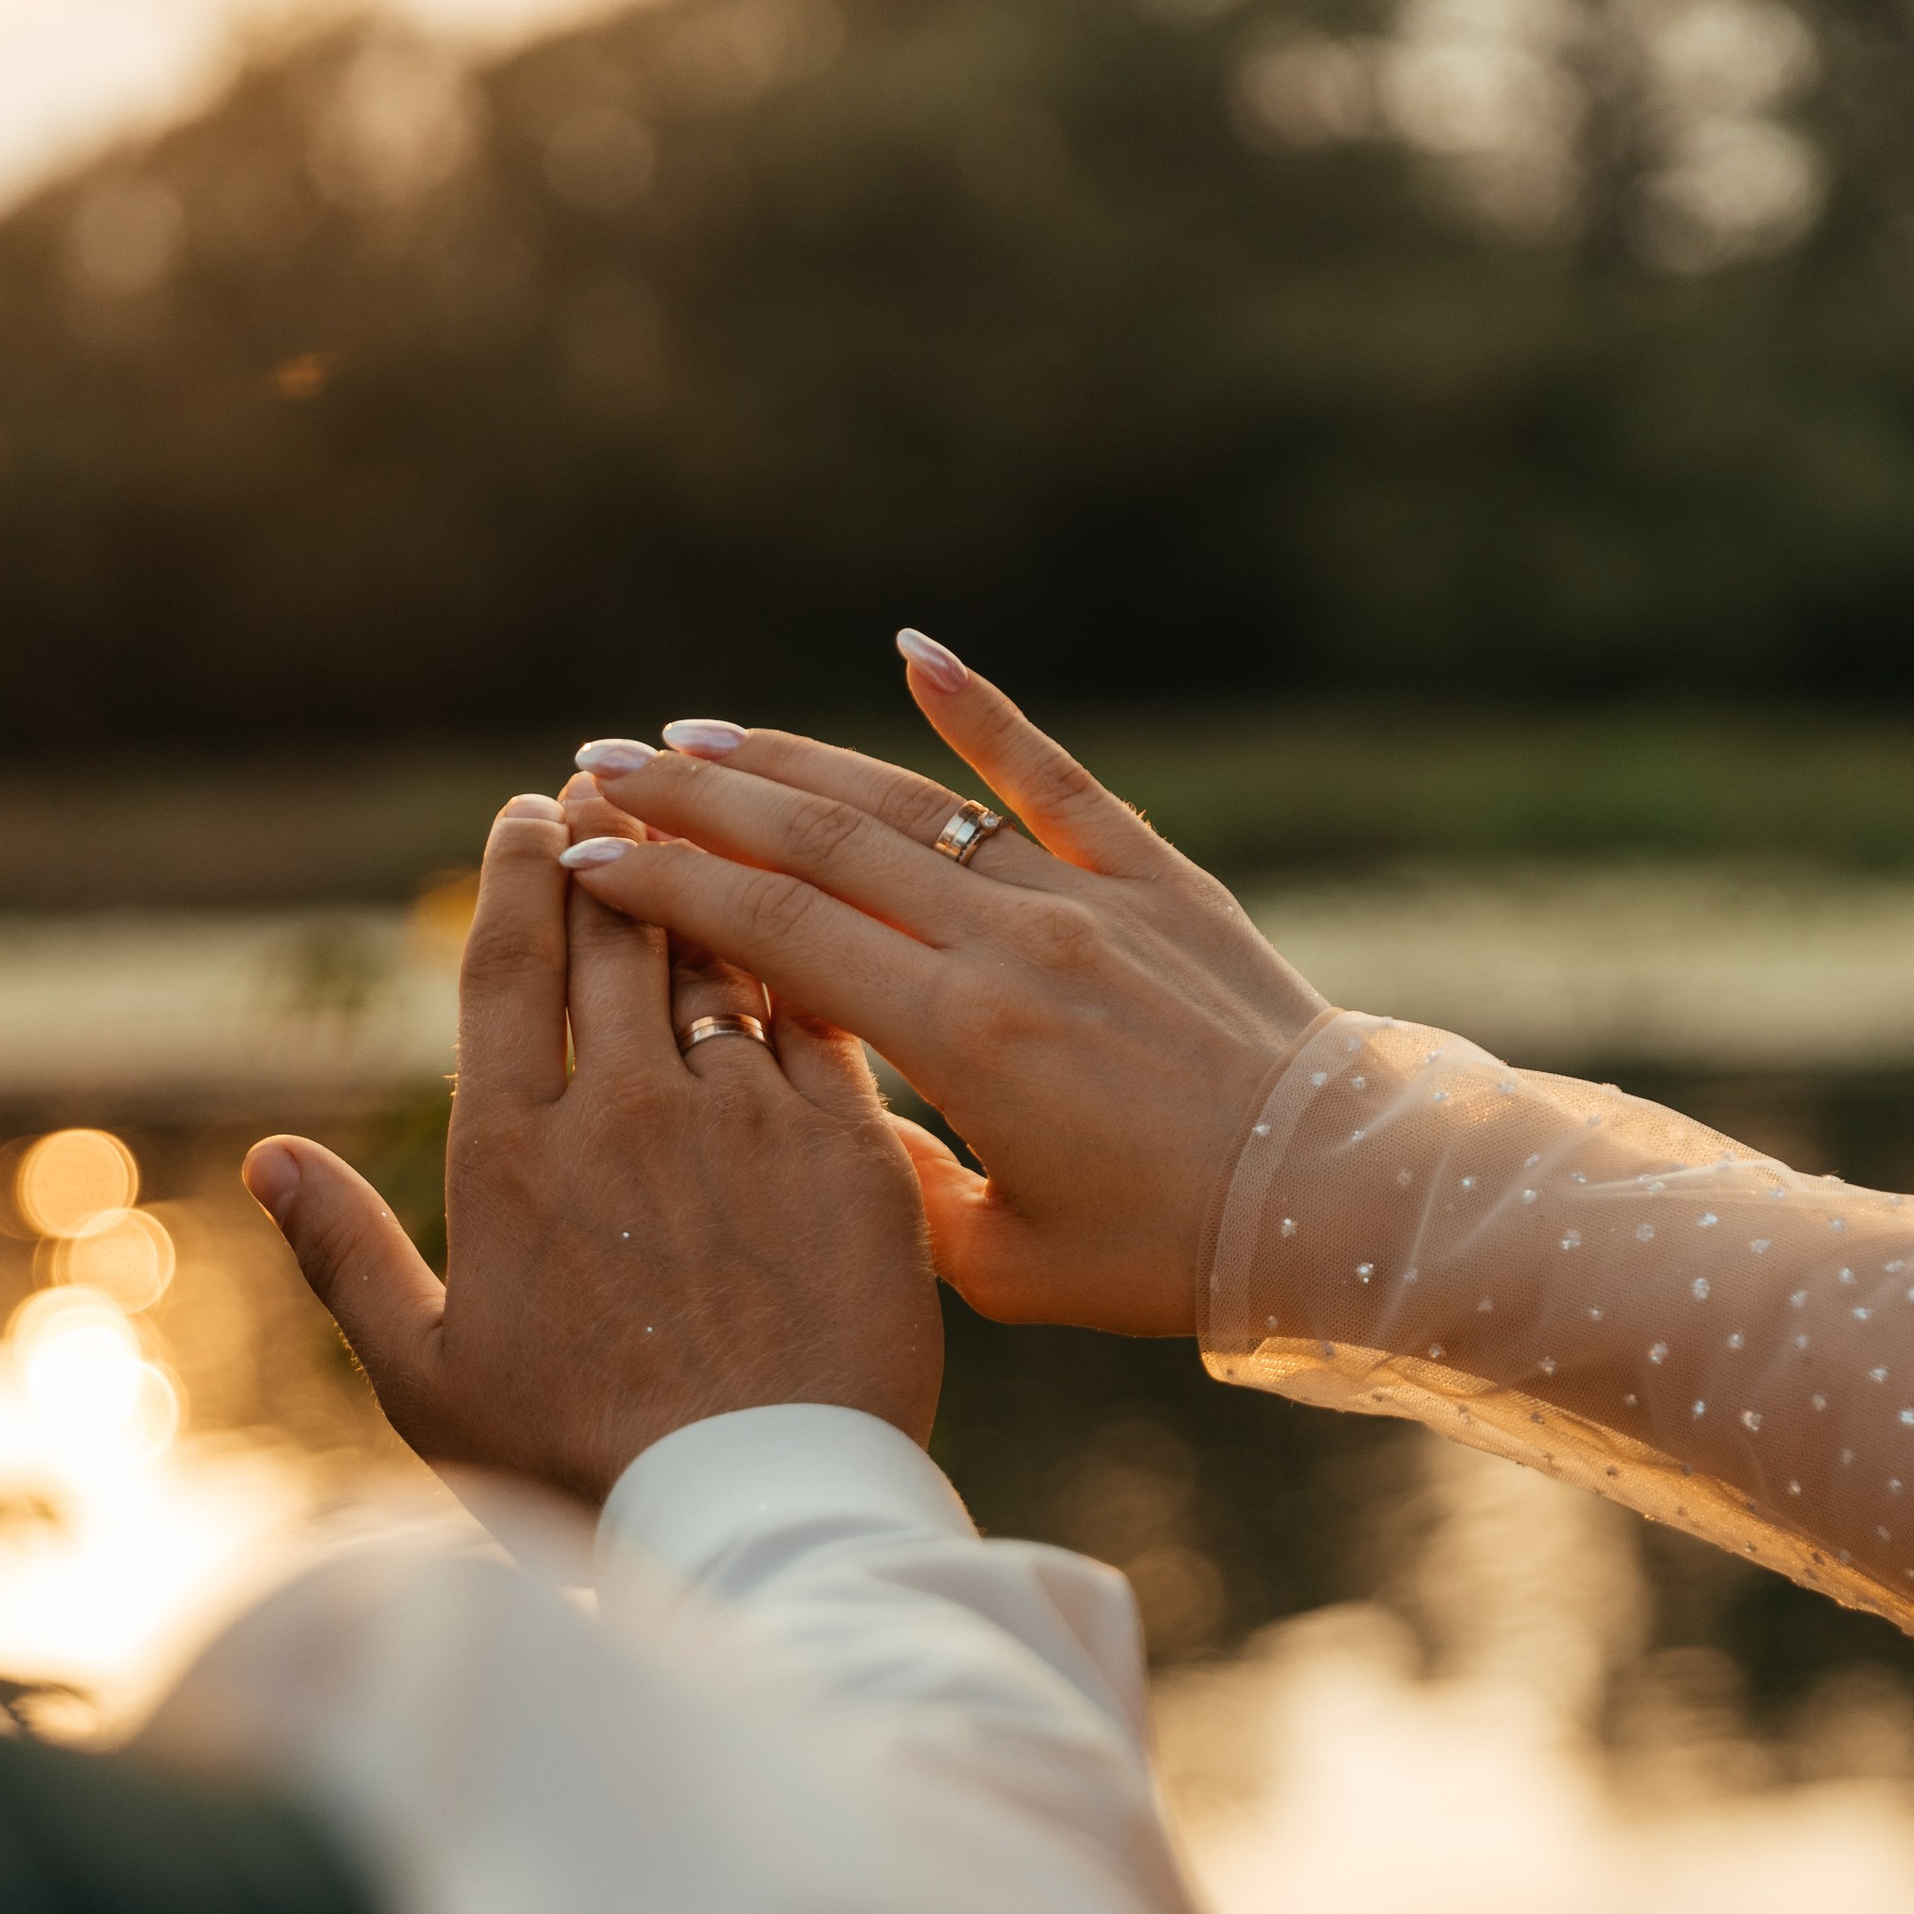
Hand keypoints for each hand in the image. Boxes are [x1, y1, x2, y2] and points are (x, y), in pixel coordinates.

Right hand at [244, 791, 940, 1503]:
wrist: (759, 1521)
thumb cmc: (582, 1470)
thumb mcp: (429, 1380)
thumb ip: (348, 1256)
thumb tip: (265, 1158)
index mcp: (512, 1156)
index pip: (509, 964)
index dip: (522, 868)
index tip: (533, 810)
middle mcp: (626, 1113)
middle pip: (617, 932)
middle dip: (617, 841)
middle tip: (620, 787)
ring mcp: (749, 1125)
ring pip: (724, 956)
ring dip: (713, 881)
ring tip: (710, 832)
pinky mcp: (855, 1153)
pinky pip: (828, 1017)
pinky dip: (810, 959)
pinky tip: (810, 929)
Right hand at [555, 644, 1328, 1335]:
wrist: (1333, 1204)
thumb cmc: (1168, 1260)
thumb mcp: (1008, 1267)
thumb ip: (903, 1194)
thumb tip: (836, 1129)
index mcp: (962, 1044)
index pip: (778, 940)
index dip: (669, 894)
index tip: (580, 862)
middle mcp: (1013, 946)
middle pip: (819, 849)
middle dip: (694, 805)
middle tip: (598, 767)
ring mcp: (1085, 900)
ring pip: (909, 804)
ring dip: (792, 761)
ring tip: (694, 736)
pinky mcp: (1157, 878)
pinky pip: (1053, 775)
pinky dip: (980, 708)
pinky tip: (911, 646)